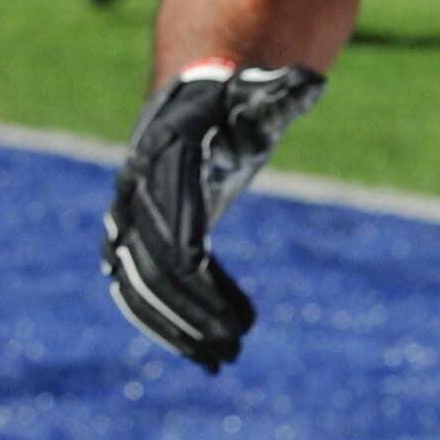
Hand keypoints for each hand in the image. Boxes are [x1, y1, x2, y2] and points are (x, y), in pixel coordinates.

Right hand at [103, 63, 323, 370]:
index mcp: (165, 146)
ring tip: (225, 357)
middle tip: (239, 335)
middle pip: (155, 249)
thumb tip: (313, 81)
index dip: (181, 225)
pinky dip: (166, 327)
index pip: (170, 190)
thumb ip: (284, 95)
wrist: (189, 108)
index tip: (198, 264)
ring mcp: (126, 219)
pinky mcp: (131, 246)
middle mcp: (134, 187)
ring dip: (179, 324)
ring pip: (140, 282)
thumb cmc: (236, 101)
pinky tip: (204, 358)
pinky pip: (139, 292)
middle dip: (192, 295)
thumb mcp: (262, 95)